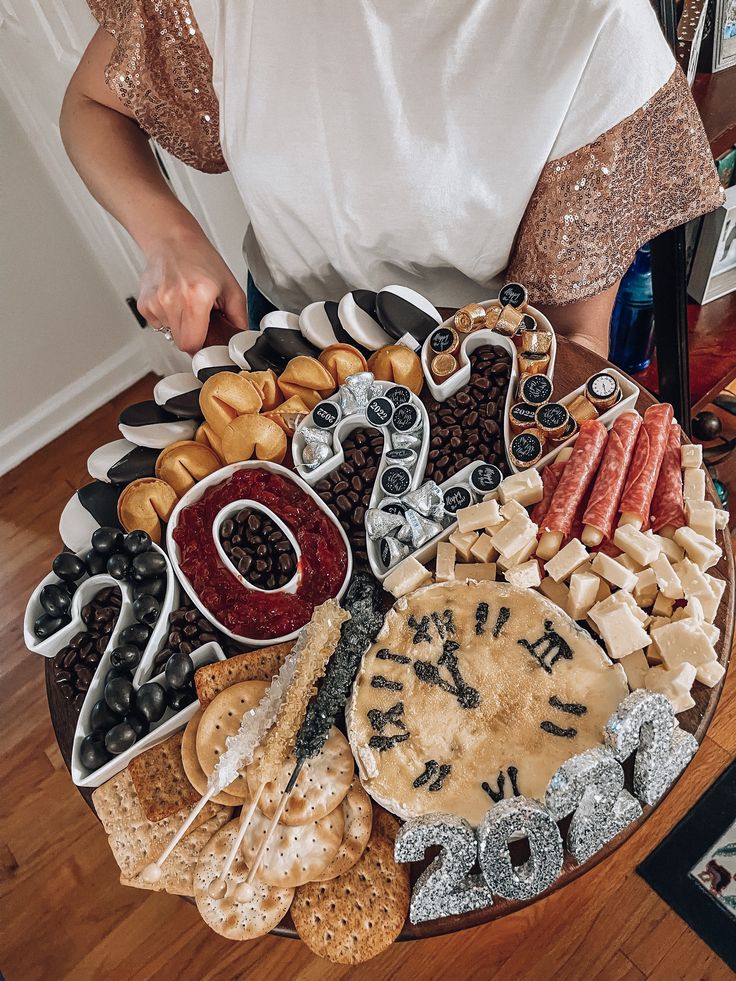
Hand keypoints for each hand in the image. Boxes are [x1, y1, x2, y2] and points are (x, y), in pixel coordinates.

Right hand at [137, 227, 247, 353]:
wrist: (171, 239)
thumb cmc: (198, 258)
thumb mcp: (230, 286)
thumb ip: (239, 317)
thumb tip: (240, 339)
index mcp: (196, 297)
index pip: (193, 345)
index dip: (203, 346)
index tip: (208, 339)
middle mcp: (172, 301)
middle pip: (182, 343)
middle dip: (194, 336)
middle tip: (201, 319)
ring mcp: (155, 303)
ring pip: (170, 335)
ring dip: (181, 326)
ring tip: (187, 304)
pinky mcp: (144, 304)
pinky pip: (159, 325)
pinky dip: (168, 318)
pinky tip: (174, 301)